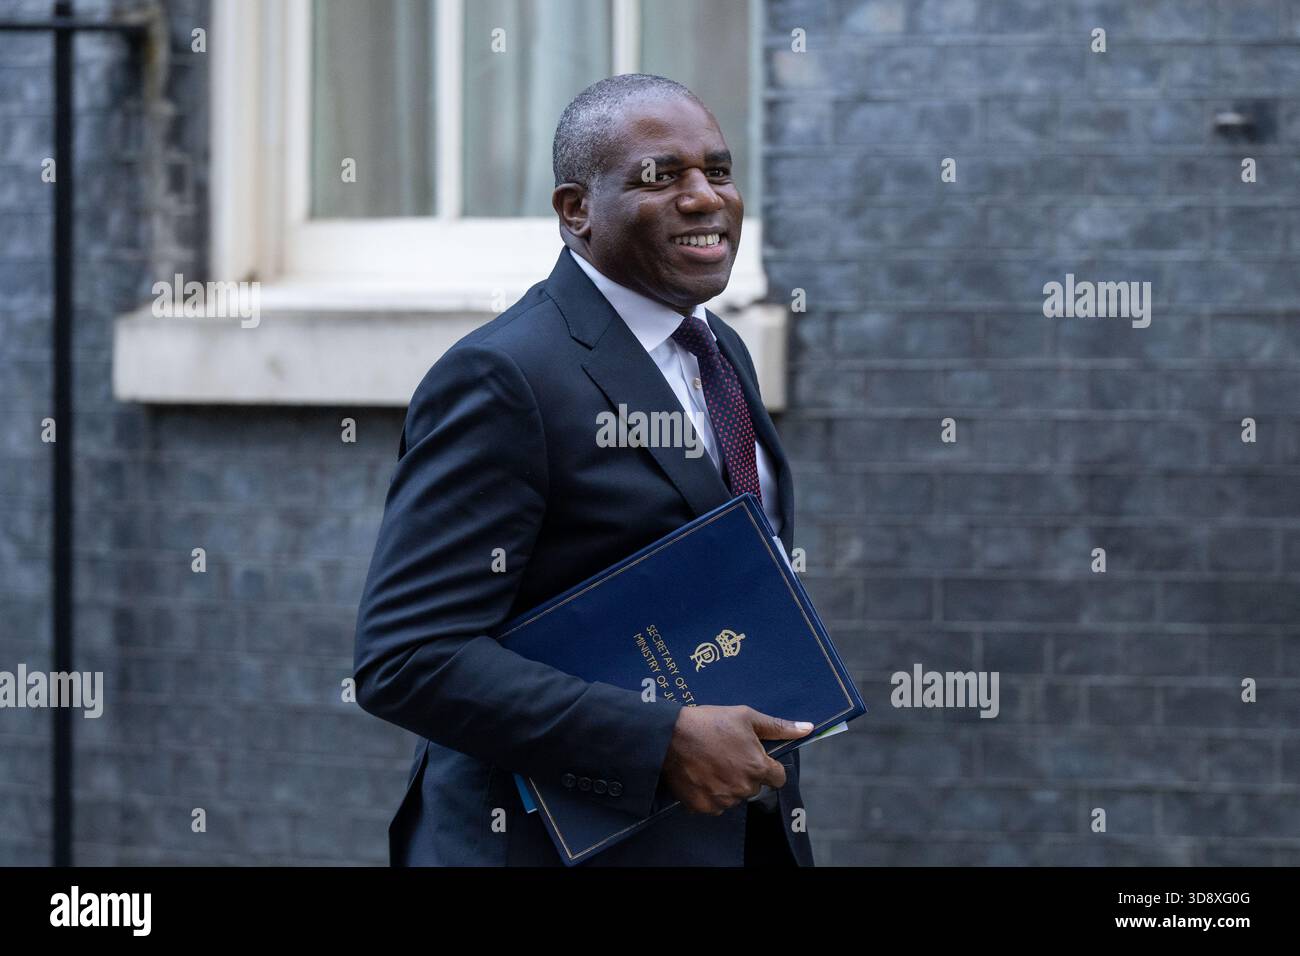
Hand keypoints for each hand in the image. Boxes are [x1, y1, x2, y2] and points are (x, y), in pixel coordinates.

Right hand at [659, 705, 811, 814]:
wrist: (669, 735)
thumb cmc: (709, 722)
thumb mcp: (746, 717)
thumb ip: (779, 726)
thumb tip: (808, 728)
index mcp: (757, 767)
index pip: (778, 778)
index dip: (768, 766)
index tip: (754, 756)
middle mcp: (743, 788)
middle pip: (755, 786)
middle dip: (746, 773)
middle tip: (728, 754)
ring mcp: (723, 800)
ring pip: (735, 796)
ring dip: (728, 784)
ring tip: (712, 762)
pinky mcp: (703, 807)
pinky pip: (715, 805)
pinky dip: (710, 793)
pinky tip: (702, 774)